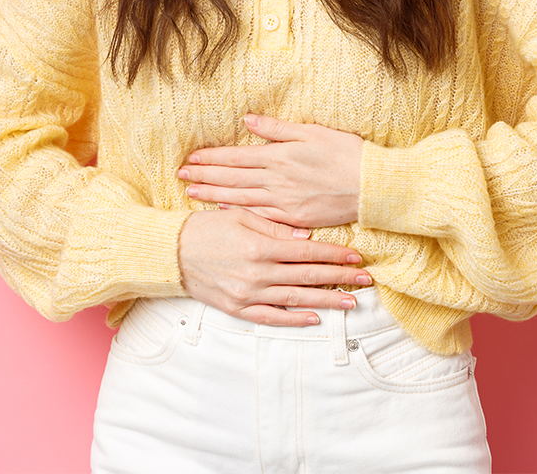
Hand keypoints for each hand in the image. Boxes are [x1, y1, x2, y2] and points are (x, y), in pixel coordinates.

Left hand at [177, 114, 363, 227]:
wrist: (372, 185)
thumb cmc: (345, 153)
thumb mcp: (312, 131)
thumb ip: (277, 128)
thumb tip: (248, 120)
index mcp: (280, 156)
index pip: (236, 157)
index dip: (211, 158)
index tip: (191, 159)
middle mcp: (277, 181)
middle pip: (232, 178)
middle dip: (204, 176)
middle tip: (180, 176)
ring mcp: (284, 202)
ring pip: (241, 198)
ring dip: (214, 195)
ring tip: (192, 193)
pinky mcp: (294, 219)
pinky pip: (260, 216)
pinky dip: (239, 212)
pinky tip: (224, 211)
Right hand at [178, 208, 371, 325]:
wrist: (172, 253)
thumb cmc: (206, 228)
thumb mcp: (240, 216)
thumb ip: (274, 227)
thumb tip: (305, 237)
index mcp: (260, 246)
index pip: (307, 252)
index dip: (334, 255)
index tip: (356, 256)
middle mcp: (257, 273)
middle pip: (307, 277)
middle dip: (339, 278)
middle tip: (365, 280)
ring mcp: (247, 294)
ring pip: (295, 300)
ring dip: (325, 301)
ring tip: (351, 303)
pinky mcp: (237, 308)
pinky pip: (270, 317)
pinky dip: (293, 319)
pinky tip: (314, 318)